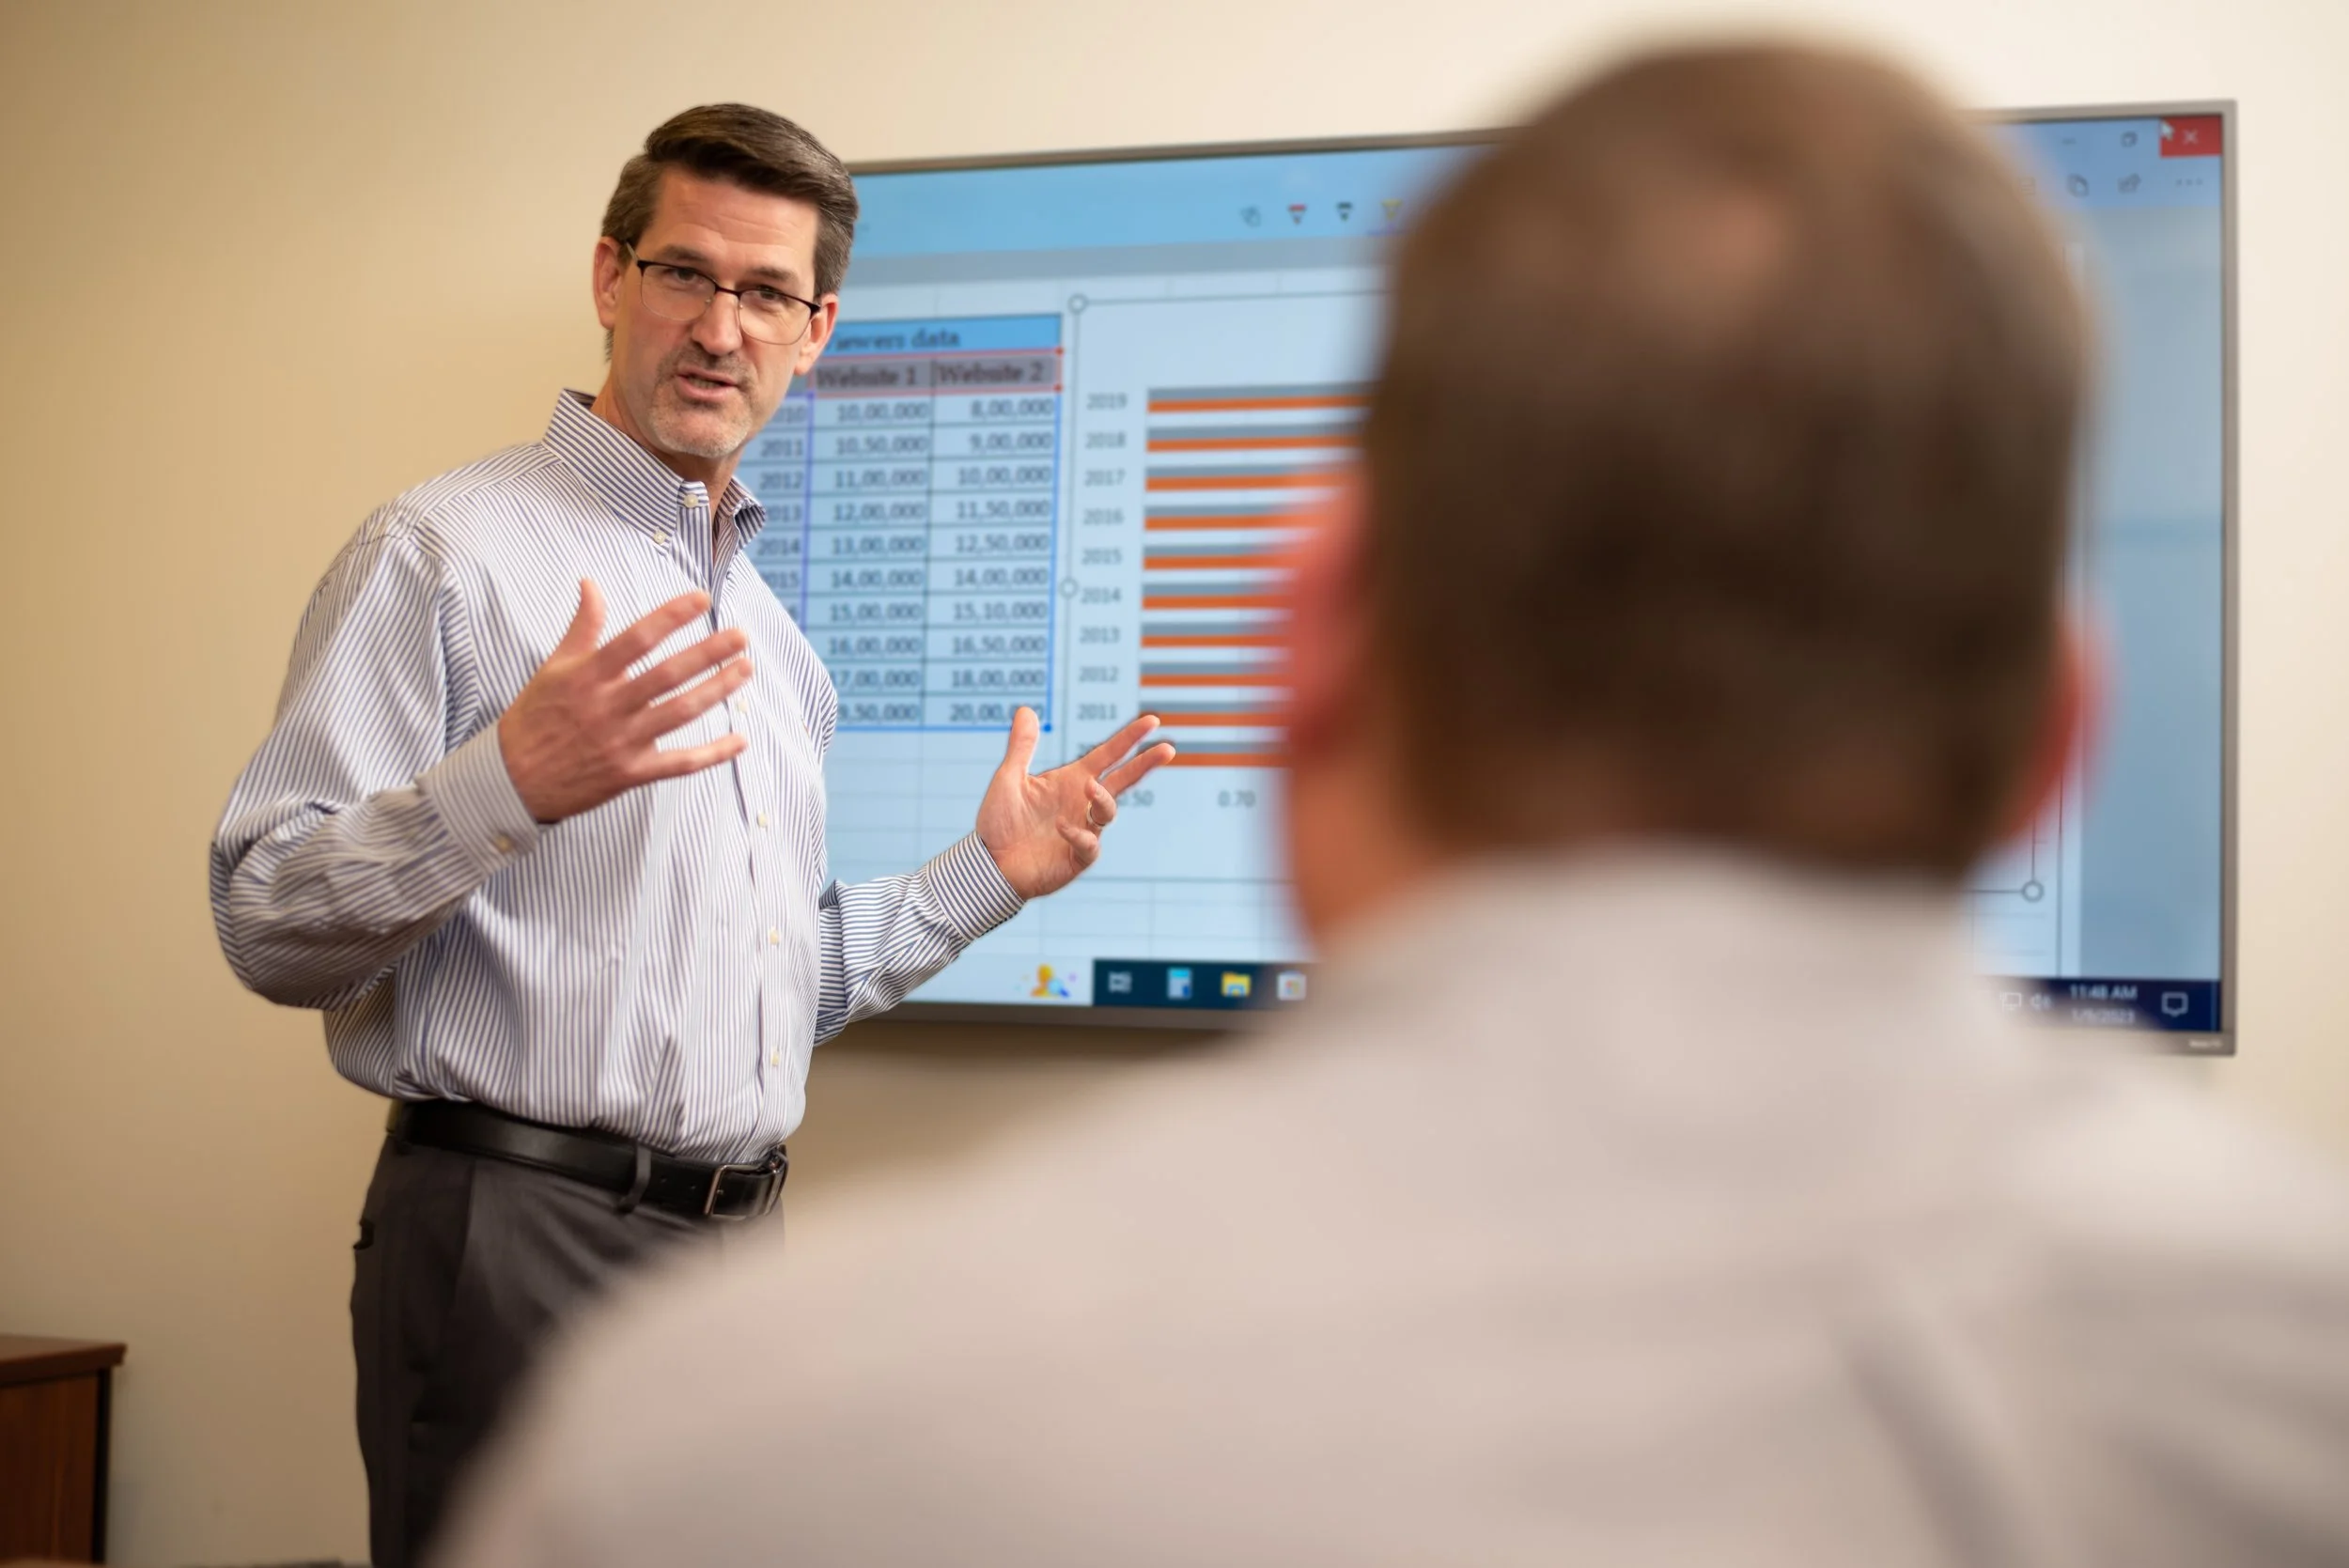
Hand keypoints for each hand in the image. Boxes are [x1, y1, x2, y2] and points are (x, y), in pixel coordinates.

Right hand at [498, 581, 751, 823]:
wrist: (512, 780)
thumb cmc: (535, 717)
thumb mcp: (553, 667)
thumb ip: (582, 626)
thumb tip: (590, 583)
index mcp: (587, 676)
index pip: (636, 638)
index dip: (671, 616)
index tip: (703, 599)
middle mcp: (607, 707)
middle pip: (666, 675)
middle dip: (708, 653)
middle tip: (741, 635)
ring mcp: (621, 742)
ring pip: (679, 713)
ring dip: (717, 690)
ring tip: (745, 669)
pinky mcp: (631, 772)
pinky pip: (680, 764)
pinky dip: (713, 754)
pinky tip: (741, 740)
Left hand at [976, 709, 1176, 897]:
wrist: (989, 865)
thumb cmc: (999, 823)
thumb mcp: (1009, 778)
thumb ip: (1022, 747)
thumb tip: (1026, 709)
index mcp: (1072, 781)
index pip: (1107, 755)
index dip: (1129, 738)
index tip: (1152, 720)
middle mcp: (1083, 804)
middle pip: (1123, 781)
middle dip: (1144, 765)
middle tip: (1167, 749)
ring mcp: (1084, 831)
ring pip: (1108, 811)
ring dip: (1102, 798)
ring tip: (1088, 788)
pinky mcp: (1078, 858)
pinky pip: (1089, 844)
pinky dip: (1078, 833)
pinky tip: (1061, 826)